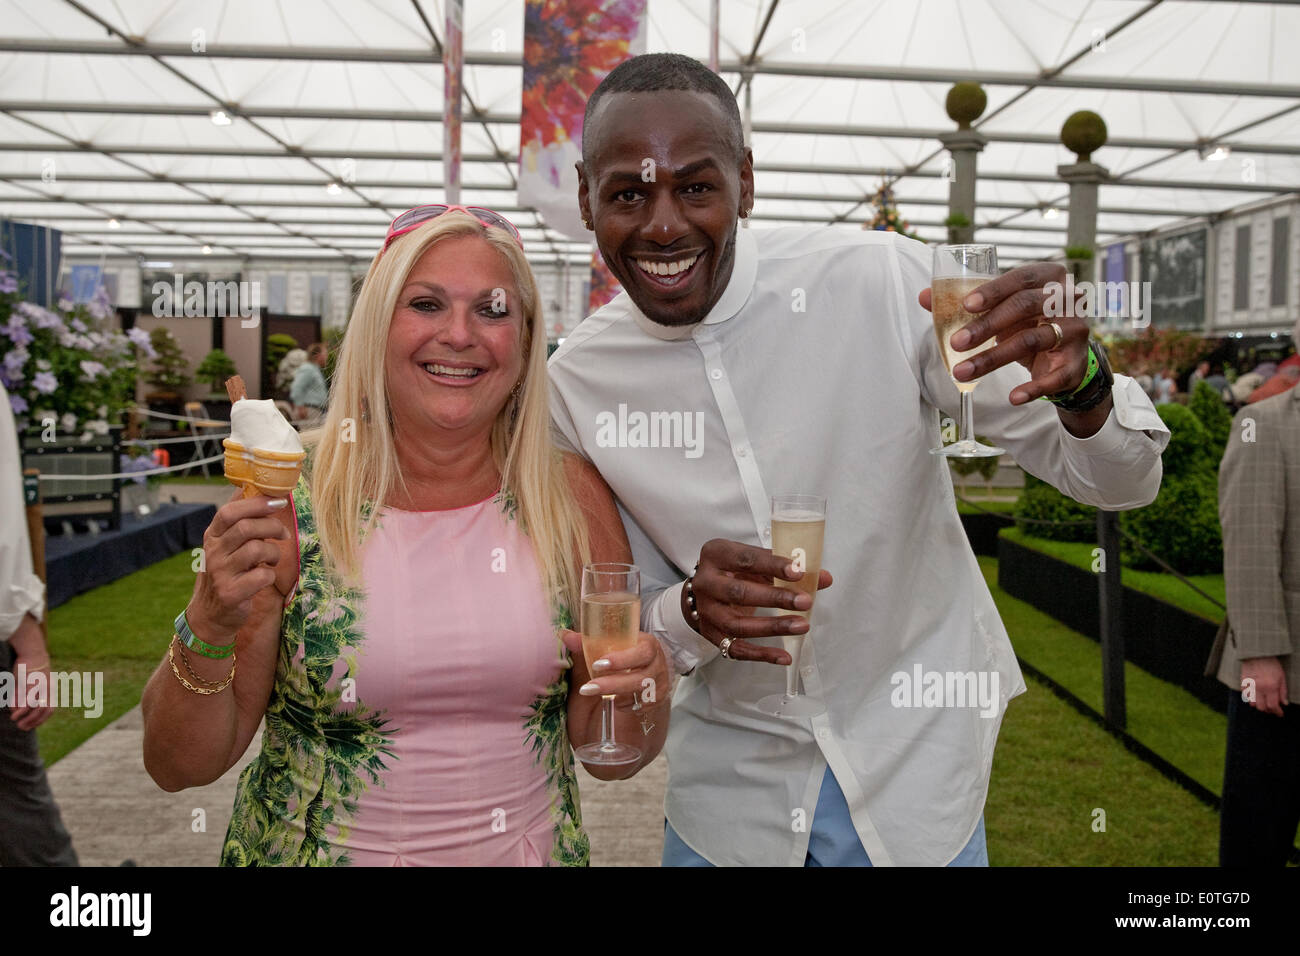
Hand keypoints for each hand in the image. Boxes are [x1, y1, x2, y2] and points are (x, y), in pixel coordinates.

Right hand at [7, 613, 51, 730]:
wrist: (33, 652)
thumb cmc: (31, 670)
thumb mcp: (30, 684)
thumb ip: (24, 697)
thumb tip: (16, 712)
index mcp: (50, 691)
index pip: (49, 710)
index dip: (41, 720)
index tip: (31, 727)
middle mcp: (47, 690)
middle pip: (44, 710)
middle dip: (33, 721)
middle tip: (21, 727)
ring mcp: (39, 686)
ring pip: (35, 706)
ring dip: (26, 716)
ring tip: (16, 721)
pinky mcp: (30, 682)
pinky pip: (26, 698)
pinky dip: (19, 707)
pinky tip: (13, 713)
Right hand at [187, 489, 290, 643]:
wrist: (210, 614)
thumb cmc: (226, 572)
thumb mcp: (226, 544)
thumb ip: (239, 521)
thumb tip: (254, 487)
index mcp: (212, 536)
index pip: (230, 512)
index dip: (256, 503)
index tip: (279, 501)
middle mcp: (213, 552)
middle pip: (246, 528)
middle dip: (272, 527)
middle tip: (284, 533)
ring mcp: (220, 573)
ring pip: (256, 550)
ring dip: (274, 553)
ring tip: (273, 559)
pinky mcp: (231, 593)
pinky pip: (262, 576)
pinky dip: (271, 575)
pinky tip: (265, 576)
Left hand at [562, 629, 669, 710]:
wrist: (648, 667)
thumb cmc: (626, 652)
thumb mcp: (612, 644)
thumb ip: (588, 641)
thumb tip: (564, 634)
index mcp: (649, 645)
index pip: (642, 651)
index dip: (622, 659)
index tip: (597, 664)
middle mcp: (658, 665)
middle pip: (639, 678)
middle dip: (612, 684)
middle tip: (587, 688)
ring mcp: (659, 685)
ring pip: (638, 695)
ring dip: (613, 695)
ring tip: (592, 693)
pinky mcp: (655, 701)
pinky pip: (639, 706)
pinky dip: (623, 704)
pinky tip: (611, 700)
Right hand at [684, 538, 832, 664]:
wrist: (704, 590)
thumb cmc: (735, 570)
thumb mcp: (756, 560)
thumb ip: (786, 567)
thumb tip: (824, 578)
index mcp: (716, 554)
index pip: (745, 559)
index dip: (773, 566)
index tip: (798, 572)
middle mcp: (705, 583)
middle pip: (739, 593)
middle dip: (775, 598)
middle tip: (805, 601)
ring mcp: (706, 612)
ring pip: (737, 625)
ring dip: (772, 627)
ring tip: (802, 626)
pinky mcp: (712, 635)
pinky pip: (736, 649)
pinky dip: (761, 655)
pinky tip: (784, 657)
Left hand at [918, 262, 1089, 404]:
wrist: (1063, 355)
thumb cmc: (1027, 322)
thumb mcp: (1000, 309)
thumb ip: (965, 303)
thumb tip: (924, 297)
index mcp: (1048, 278)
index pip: (1021, 277)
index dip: (994, 290)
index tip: (966, 306)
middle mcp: (1067, 300)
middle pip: (1026, 306)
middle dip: (987, 325)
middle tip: (956, 342)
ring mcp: (1075, 331)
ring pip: (1032, 340)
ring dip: (994, 359)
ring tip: (963, 372)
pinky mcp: (1076, 363)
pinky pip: (1054, 377)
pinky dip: (1033, 388)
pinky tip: (1013, 397)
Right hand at [1241, 657, 1288, 716]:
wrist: (1256, 653)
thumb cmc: (1271, 663)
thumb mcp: (1282, 676)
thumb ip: (1283, 691)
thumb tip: (1284, 703)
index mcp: (1271, 686)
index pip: (1273, 705)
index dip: (1277, 712)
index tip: (1280, 713)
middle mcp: (1259, 688)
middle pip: (1262, 707)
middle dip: (1268, 710)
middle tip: (1272, 709)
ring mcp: (1250, 686)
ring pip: (1252, 704)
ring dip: (1259, 705)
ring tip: (1264, 702)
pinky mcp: (1243, 682)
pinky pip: (1246, 696)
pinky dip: (1251, 698)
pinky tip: (1256, 695)